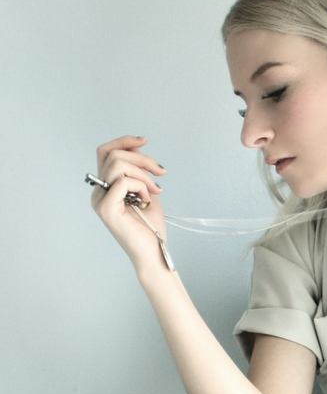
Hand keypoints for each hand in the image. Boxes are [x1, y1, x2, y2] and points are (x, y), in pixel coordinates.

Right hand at [91, 135, 166, 269]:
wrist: (152, 252)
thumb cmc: (150, 226)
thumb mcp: (146, 189)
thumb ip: (137, 170)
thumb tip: (136, 146)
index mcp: (105, 186)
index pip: (105, 152)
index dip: (124, 141)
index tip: (144, 141)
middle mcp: (98, 192)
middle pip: (113, 154)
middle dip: (141, 158)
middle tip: (160, 172)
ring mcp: (100, 200)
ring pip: (117, 164)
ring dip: (143, 173)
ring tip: (154, 190)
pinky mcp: (106, 208)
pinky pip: (122, 181)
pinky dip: (140, 186)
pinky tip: (147, 199)